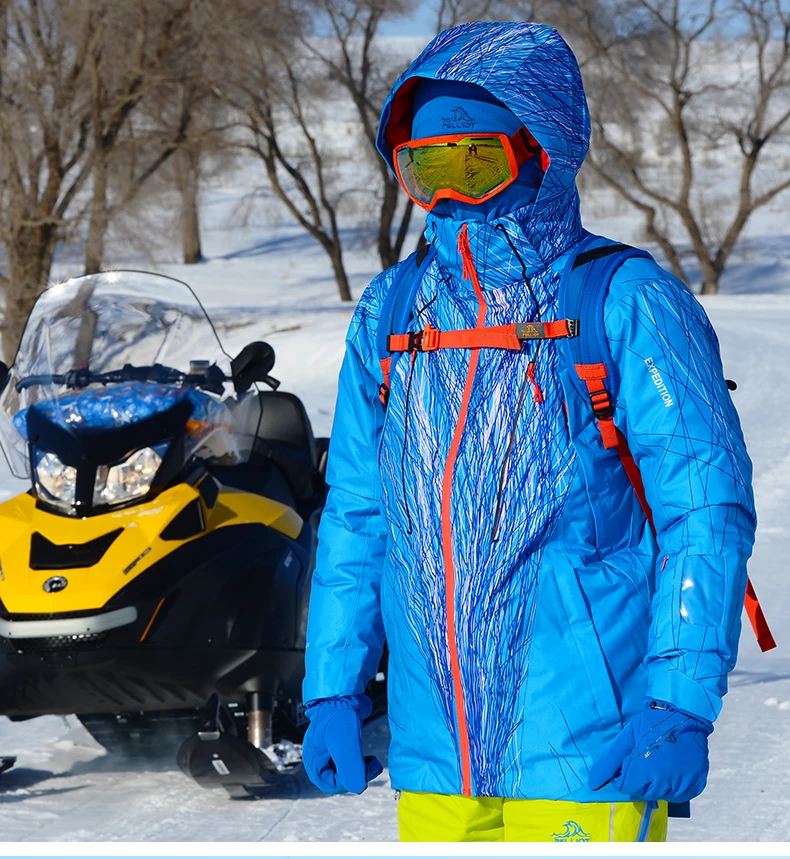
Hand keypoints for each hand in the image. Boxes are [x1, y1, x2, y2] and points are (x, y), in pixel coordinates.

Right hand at [302, 694, 382, 794]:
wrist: (343, 690)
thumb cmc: (339, 715)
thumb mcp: (346, 746)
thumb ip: (351, 771)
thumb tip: (359, 787)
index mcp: (313, 760)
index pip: (330, 784)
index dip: (348, 783)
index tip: (362, 771)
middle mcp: (318, 755)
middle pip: (337, 777)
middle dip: (354, 774)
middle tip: (368, 765)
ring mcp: (328, 747)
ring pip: (345, 768)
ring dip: (358, 766)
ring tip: (369, 759)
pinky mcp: (339, 739)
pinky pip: (349, 756)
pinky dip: (359, 757)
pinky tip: (367, 753)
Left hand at [588, 700, 712, 802]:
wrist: (685, 715)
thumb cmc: (651, 724)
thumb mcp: (627, 736)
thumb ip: (610, 761)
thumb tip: (593, 784)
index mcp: (644, 771)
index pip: (625, 786)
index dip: (623, 773)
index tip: (630, 758)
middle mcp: (663, 782)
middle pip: (642, 792)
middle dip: (639, 778)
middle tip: (644, 759)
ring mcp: (681, 785)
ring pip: (660, 795)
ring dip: (655, 783)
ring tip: (658, 763)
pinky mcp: (695, 785)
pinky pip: (679, 795)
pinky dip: (673, 787)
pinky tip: (671, 770)